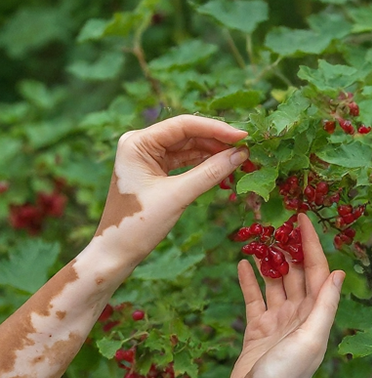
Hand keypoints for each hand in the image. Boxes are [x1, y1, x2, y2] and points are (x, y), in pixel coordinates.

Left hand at [94, 114, 247, 260]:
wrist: (117, 252)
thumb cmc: (139, 224)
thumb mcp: (178, 195)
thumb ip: (210, 172)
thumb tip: (241, 155)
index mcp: (138, 142)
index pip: (183, 125)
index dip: (216, 129)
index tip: (243, 135)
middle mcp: (141, 144)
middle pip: (187, 135)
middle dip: (217, 141)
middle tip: (247, 148)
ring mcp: (148, 157)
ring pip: (187, 148)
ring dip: (213, 153)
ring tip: (240, 158)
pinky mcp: (154, 171)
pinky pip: (184, 162)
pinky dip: (203, 165)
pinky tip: (223, 167)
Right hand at [223, 214, 344, 377]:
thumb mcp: (310, 340)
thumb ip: (325, 306)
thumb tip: (340, 272)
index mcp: (316, 317)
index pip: (318, 271)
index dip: (311, 243)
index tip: (301, 218)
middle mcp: (300, 317)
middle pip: (297, 273)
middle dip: (288, 247)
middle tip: (275, 222)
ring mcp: (278, 323)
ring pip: (275, 283)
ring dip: (269, 261)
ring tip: (259, 238)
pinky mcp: (257, 331)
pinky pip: (254, 300)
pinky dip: (250, 282)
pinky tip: (243, 264)